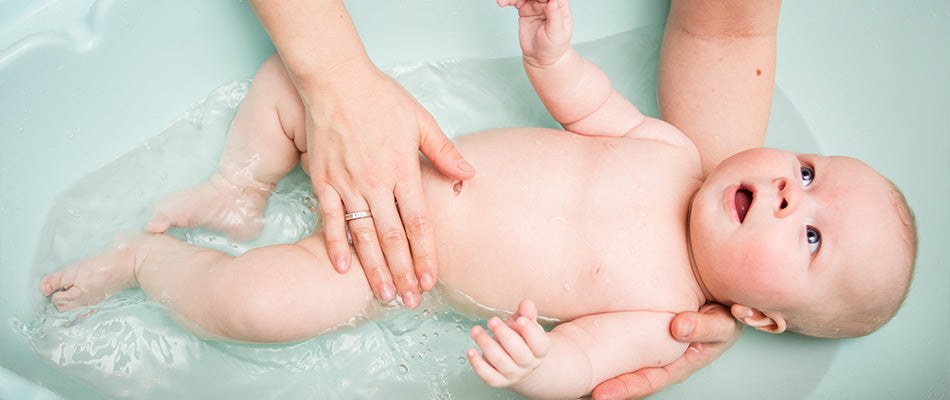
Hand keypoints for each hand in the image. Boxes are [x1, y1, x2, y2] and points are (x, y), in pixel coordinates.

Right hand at [298, 58, 473, 308]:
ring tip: (384, 295)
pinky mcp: (323, 181)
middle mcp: (376, 182)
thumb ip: (443, 151)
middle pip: (392, 237)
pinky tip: (342, 269)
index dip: (425, 254)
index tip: (431, 279)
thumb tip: (469, 174)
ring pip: (363, 235)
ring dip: (374, 269)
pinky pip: (329, 220)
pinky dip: (335, 245)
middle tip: (409, 301)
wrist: (335, 80)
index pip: (418, 222)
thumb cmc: (380, 98)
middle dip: (403, 273)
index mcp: (403, 169)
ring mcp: (347, 184)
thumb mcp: (420, 120)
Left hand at [467, 299, 549, 387]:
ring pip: (501, 363)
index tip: (520, 319)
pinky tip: (470, 351)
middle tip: (492, 320)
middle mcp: (529, 364)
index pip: (539, 344)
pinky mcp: (498, 380)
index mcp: (539, 350)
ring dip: (487, 345)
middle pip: (520, 354)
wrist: (517, 360)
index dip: (530, 332)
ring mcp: (514, 374)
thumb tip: (526, 304)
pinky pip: (488, 376)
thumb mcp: (525, 323)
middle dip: (504, 335)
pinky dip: (478, 365)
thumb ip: (526, 313)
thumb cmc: (520, 336)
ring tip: (475, 330)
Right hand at [497, 0, 572, 65]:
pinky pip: (515, 0)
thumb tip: (553, 2)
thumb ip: (555, 17)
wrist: (541, 57)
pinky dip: (508, 0)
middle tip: (520, 1)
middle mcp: (548, 2)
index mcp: (559, 5)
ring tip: (503, 1)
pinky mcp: (525, 9)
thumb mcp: (557, 34)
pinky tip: (502, 3)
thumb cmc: (553, 46)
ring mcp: (535, 4)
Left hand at [590, 303, 740, 399]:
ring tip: (571, 376)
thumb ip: (705, 326)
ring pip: (622, 360)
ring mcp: (650, 346)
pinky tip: (580, 342)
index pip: (648, 380)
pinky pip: (622, 339)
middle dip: (606, 385)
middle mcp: (661, 359)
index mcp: (679, 364)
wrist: (726, 297)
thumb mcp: (723, 324)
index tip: (599, 394)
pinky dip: (602, 346)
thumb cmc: (726, 316)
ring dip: (600, 368)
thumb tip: (678, 327)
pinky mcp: (641, 330)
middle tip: (577, 389)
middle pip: (629, 376)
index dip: (625, 388)